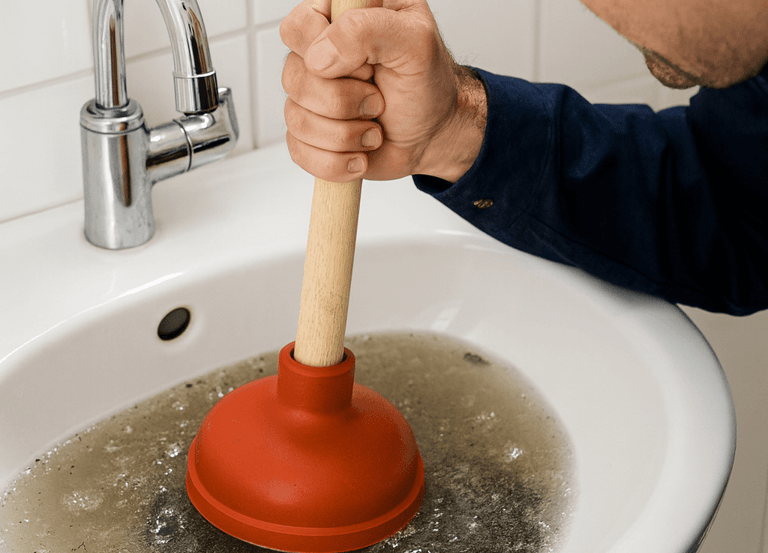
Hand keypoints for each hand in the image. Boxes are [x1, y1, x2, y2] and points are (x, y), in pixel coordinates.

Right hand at [280, 0, 486, 182]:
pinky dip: (337, 161)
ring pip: (297, 120)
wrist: (434, 134)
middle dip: (345, 100)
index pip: (297, 28)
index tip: (368, 65)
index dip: (328, 52)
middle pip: (293, 79)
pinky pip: (300, 152)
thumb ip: (368, 29)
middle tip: (378, 99)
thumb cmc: (427, 85)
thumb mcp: (415, 42)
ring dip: (346, 135)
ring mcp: (310, 97)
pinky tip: (361, 152)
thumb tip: (319, 56)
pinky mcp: (309, 135)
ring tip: (374, 128)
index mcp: (337, 19)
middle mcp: (317, 56)